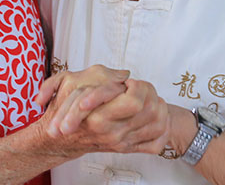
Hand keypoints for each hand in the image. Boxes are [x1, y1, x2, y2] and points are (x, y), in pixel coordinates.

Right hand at [37, 68, 169, 156]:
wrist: (61, 141)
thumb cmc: (66, 112)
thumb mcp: (72, 82)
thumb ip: (99, 76)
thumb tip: (124, 75)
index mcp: (99, 118)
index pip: (135, 101)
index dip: (136, 86)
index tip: (127, 82)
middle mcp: (114, 134)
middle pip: (151, 110)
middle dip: (148, 91)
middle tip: (138, 87)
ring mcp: (123, 143)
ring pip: (158, 124)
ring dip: (157, 106)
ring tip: (146, 98)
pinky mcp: (129, 149)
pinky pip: (157, 144)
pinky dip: (162, 129)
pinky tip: (154, 117)